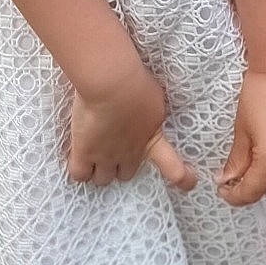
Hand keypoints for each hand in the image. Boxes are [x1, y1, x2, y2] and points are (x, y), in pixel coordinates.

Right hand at [68, 65, 197, 190]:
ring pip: (102, 179)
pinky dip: (79, 170)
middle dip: (119, 166)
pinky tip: (78, 158)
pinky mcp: (84, 152)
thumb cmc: (137, 84)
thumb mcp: (154, 99)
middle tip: (113, 149)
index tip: (188, 181)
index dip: (181, 178)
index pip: (173, 169)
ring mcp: (106, 156)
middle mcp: (129, 153)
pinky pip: (79, 174)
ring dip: (98, 170)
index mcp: (152, 140)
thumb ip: (150, 113)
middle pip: (125, 175)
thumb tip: (145, 112)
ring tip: (92, 155)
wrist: (113, 83)